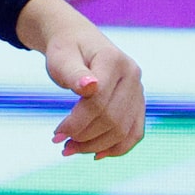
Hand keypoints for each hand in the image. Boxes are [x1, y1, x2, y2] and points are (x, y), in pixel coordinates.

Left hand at [17, 0, 144, 159]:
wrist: (76, 39)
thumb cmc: (65, 49)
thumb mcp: (61, 56)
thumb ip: (73, 72)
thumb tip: (90, 87)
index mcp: (113, 59)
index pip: (98, 100)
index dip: (77, 122)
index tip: (56, 134)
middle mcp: (132, 74)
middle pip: (112, 118)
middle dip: (85, 136)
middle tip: (61, 144)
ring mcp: (139, 90)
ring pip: (124, 129)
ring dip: (97, 146)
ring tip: (71, 149)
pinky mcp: (138, 103)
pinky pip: (134, 132)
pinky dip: (117, 148)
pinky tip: (96, 154)